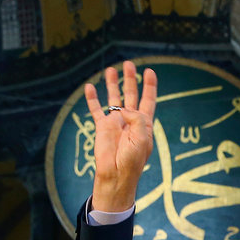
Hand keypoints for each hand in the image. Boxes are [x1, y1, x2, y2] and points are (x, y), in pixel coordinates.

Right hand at [84, 61, 157, 211]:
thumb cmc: (132, 159)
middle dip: (130, 79)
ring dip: (112, 84)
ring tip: (111, 69)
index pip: (148, 99)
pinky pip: (96, 109)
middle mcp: (130, 119)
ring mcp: (115, 122)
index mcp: (143, 123)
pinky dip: (92, 98)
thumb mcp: (141, 137)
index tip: (149, 71)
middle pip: (131, 94)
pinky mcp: (101, 127)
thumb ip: (136, 118)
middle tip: (128, 64)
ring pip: (113, 98)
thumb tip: (122, 107)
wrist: (116, 174)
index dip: (149, 85)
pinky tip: (90, 87)